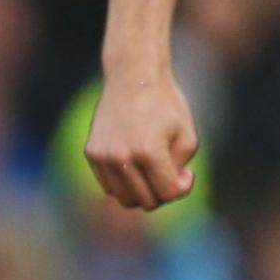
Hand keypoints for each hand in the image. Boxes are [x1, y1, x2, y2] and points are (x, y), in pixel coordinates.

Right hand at [85, 69, 197, 208]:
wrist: (132, 77)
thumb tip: (165, 190)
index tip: (187, 172)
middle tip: (170, 173)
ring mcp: (102, 156)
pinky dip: (124, 183)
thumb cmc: (165, 105)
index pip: (168, 192)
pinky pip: (108, 185)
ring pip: (124, 198)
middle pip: (145, 201)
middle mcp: (121, 157)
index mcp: (148, 152)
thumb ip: (180, 169)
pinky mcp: (91, 153)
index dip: (183, 187)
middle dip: (162, 193)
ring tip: (153, 173)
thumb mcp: (187, 137)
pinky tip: (135, 164)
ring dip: (142, 192)